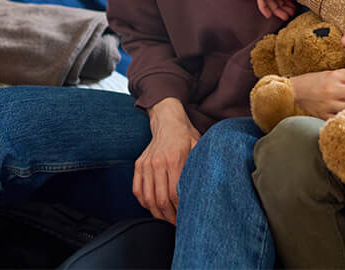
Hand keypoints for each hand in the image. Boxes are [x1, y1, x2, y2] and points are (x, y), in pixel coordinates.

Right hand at [134, 98, 199, 223]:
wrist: (167, 121)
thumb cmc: (186, 136)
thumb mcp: (198, 146)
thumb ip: (199, 166)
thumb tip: (207, 187)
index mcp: (174, 159)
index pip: (174, 194)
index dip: (180, 210)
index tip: (186, 218)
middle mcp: (157, 163)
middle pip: (160, 200)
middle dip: (169, 216)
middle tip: (177, 223)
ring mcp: (146, 164)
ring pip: (147, 198)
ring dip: (157, 213)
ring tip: (166, 219)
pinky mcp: (138, 165)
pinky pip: (137, 190)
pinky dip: (144, 203)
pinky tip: (153, 207)